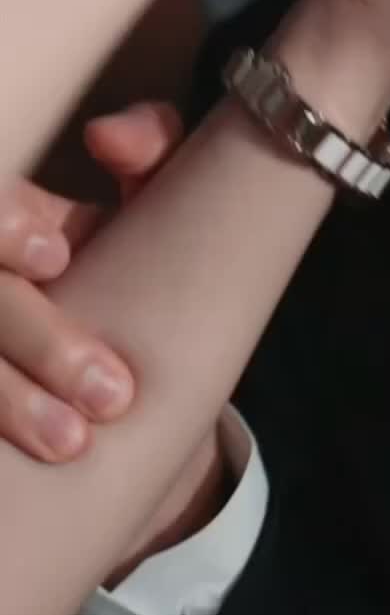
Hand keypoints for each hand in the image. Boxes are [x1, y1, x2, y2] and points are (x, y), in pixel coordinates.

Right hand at [0, 104, 178, 461]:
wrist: (110, 381)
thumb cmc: (123, 268)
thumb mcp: (143, 204)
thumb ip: (149, 147)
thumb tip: (106, 137)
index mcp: (5, 219)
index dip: (7, 227)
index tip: (58, 257)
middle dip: (37, 340)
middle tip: (111, 393)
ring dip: (10, 403)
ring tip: (73, 444)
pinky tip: (8, 477)